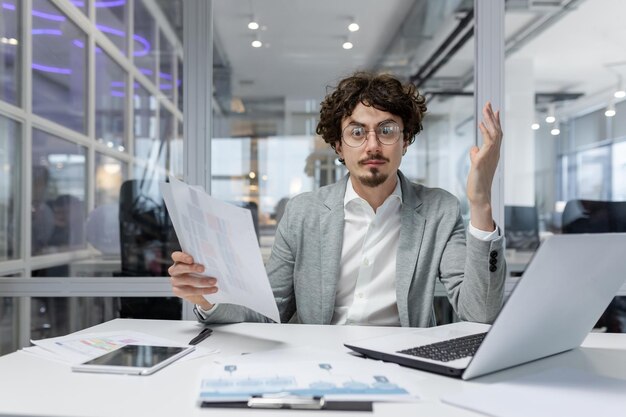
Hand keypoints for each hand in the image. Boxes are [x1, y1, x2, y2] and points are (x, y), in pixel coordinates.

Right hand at [168, 251, 217, 309]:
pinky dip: (203, 290)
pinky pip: (190, 291)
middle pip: (180, 268)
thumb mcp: (202, 266)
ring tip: (213, 281)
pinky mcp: (178, 291)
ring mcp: (175, 281)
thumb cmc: (202, 274)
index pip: (176, 256)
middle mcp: (175, 270)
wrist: (201, 291)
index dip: (182, 257)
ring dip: (201, 281)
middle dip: (192, 268)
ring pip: (186, 280)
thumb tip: (216, 257)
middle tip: (203, 269)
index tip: (191, 259)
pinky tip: (213, 289)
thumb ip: (204, 261)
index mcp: (179, 261)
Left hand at [467, 102, 501, 230]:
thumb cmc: (477, 181)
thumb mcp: (476, 164)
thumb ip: (476, 155)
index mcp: (493, 153)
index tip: (494, 110)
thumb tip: (473, 148)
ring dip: (489, 120)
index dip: (495, 122)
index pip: (496, 134)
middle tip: (489, 103)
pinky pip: (487, 143)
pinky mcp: (483, 160)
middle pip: (496, 130)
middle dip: (492, 116)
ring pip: (493, 134)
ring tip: (485, 108)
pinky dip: (485, 132)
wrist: (479, 195)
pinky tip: (481, 124)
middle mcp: (494, 153)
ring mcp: (490, 156)